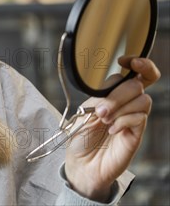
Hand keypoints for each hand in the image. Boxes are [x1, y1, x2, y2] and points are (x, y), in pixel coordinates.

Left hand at [64, 57, 159, 201]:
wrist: (81, 163)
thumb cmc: (81, 136)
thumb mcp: (86, 110)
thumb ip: (102, 96)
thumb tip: (116, 83)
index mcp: (113, 94)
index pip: (136, 74)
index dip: (139, 63)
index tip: (125, 60)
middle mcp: (126, 104)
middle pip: (137, 84)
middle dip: (118, 95)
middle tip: (101, 111)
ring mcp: (133, 118)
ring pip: (142, 99)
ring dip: (120, 108)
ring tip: (104, 120)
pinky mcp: (136, 133)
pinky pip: (140, 118)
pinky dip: (124, 121)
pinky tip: (112, 129)